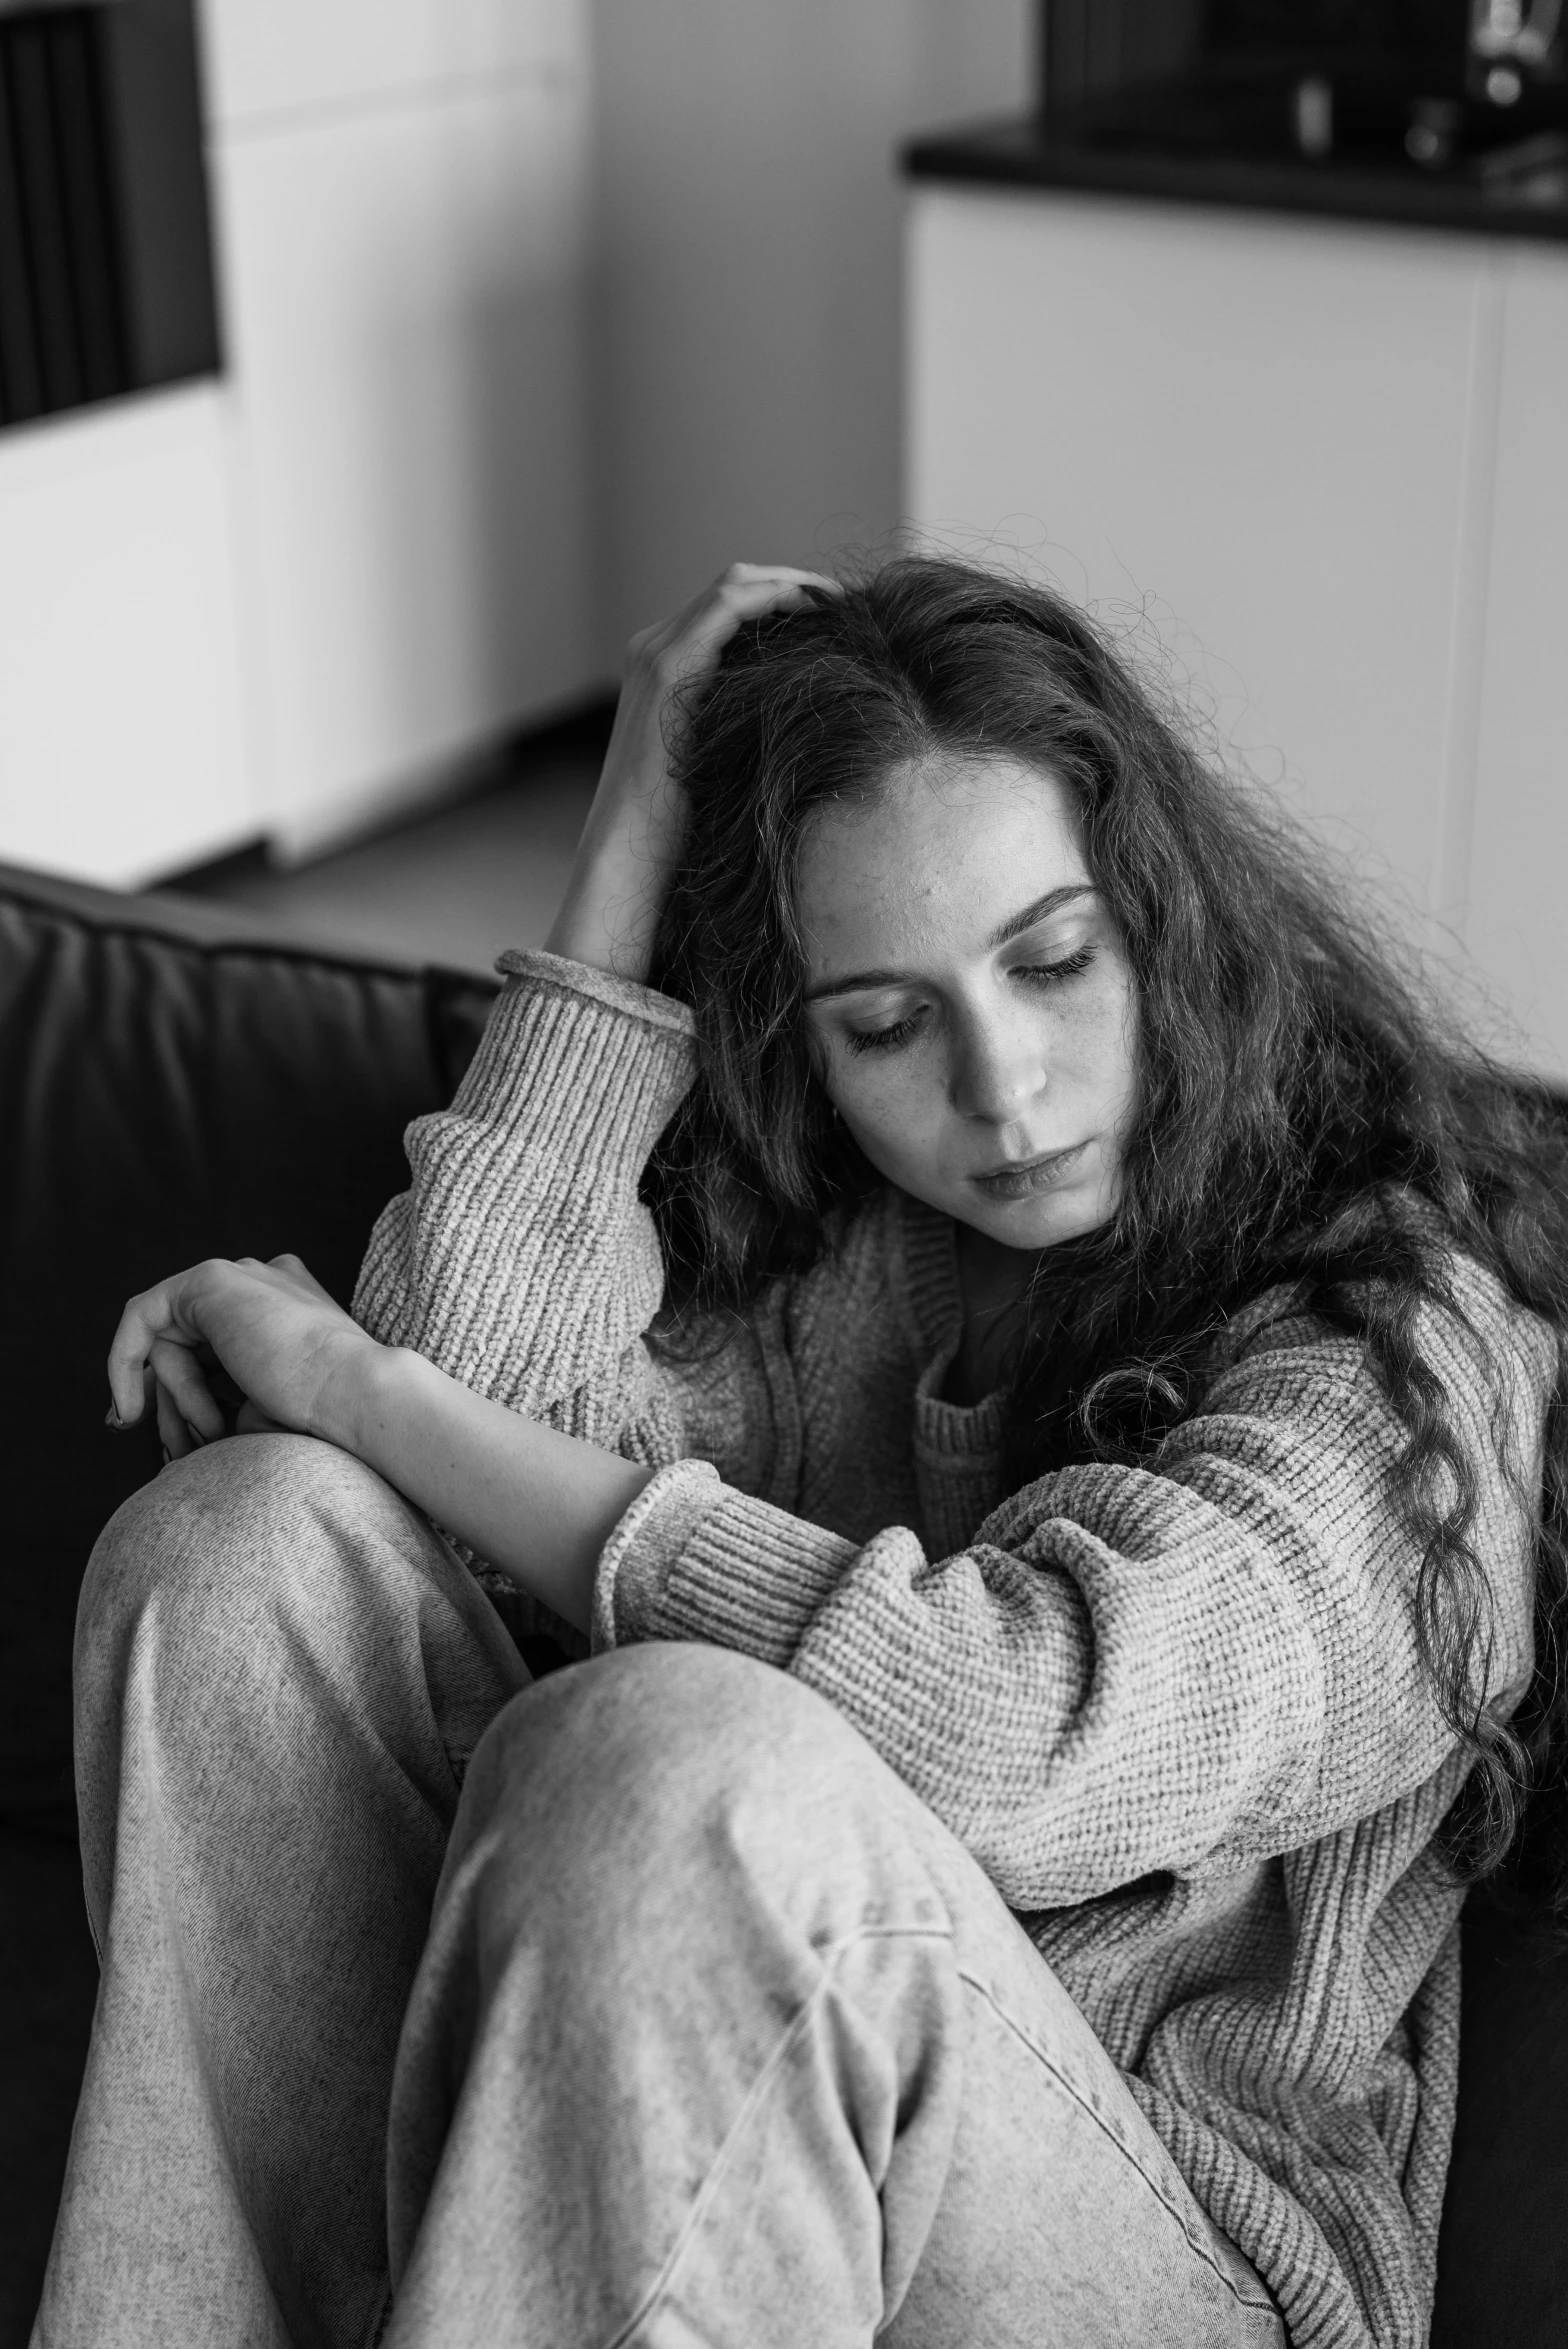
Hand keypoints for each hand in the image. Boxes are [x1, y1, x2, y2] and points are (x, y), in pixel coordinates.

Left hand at [106, 1254, 376, 1460]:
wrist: (354, 1396)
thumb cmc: (324, 1419)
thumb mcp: (264, 1409)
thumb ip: (223, 1400)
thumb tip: (170, 1430)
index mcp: (294, 1307)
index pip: (220, 1345)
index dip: (187, 1391)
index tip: (175, 1442)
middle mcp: (269, 1283)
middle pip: (192, 1344)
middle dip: (172, 1402)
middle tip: (174, 1453)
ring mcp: (244, 1274)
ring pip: (172, 1341)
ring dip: (178, 1401)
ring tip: (209, 1436)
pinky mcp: (212, 1279)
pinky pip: (142, 1318)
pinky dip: (124, 1364)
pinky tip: (130, 1409)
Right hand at [545, 562, 841, 981]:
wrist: (629, 855)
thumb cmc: (678, 830)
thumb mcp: (719, 764)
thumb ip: (743, 730)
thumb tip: (804, 727)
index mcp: (662, 670)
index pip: (729, 611)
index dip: (784, 603)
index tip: (834, 620)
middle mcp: (652, 649)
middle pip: (735, 587)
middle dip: (795, 586)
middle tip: (847, 606)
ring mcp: (656, 653)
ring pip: (735, 585)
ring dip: (794, 585)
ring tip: (841, 604)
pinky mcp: (667, 666)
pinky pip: (731, 604)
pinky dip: (779, 596)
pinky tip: (819, 612)